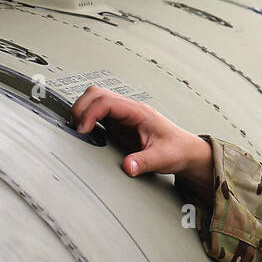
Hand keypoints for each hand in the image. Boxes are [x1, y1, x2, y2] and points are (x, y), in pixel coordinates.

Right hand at [69, 86, 213, 197]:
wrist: (186, 150)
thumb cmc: (177, 149)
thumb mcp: (162, 158)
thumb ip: (144, 162)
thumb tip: (128, 167)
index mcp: (139, 112)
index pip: (107, 101)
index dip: (90, 112)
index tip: (83, 130)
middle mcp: (130, 110)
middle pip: (97, 94)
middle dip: (81, 107)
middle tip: (75, 129)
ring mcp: (124, 115)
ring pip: (96, 100)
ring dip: (82, 110)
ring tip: (78, 130)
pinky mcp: (120, 123)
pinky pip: (98, 112)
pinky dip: (87, 118)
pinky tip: (86, 132)